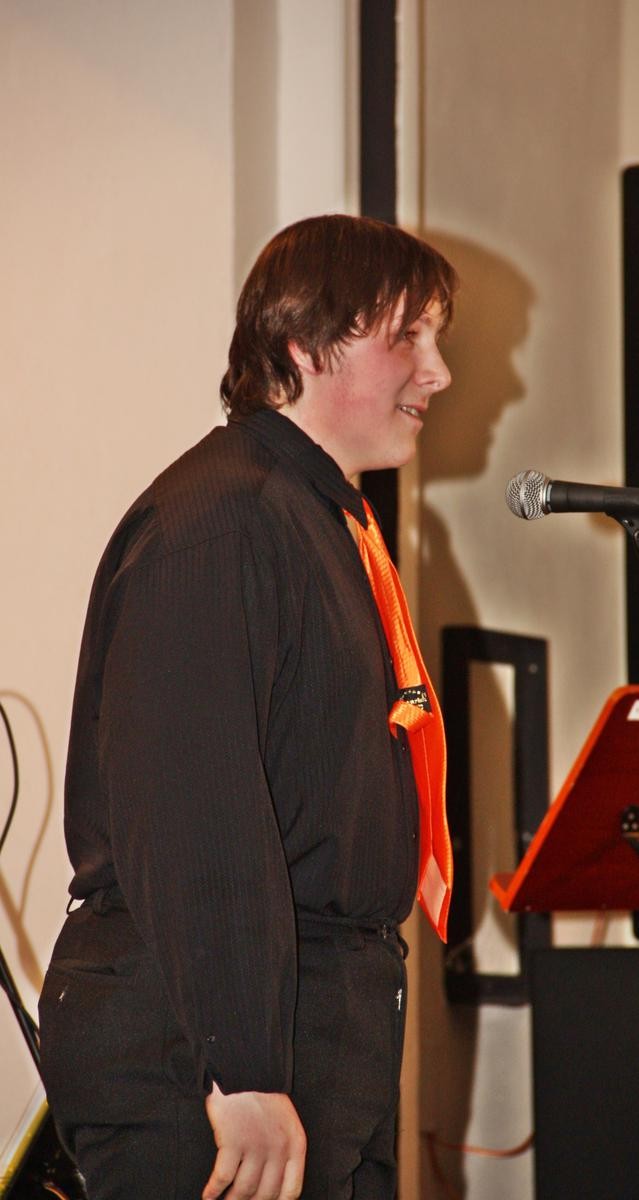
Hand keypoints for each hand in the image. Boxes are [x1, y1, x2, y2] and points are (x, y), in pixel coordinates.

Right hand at [202, 1083, 305, 1199]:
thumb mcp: (285, 1120)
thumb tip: (270, 1181)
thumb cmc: (262, 1094)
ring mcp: (256, 1146)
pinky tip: (208, 1195)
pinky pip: (222, 1178)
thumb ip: (283, 1149)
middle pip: (265, 1195)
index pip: (291, 1190)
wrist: (245, 1067)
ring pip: (243, 1191)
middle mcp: (278, 1149)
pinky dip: (213, 1191)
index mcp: (296, 1144)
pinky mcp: (232, 1141)